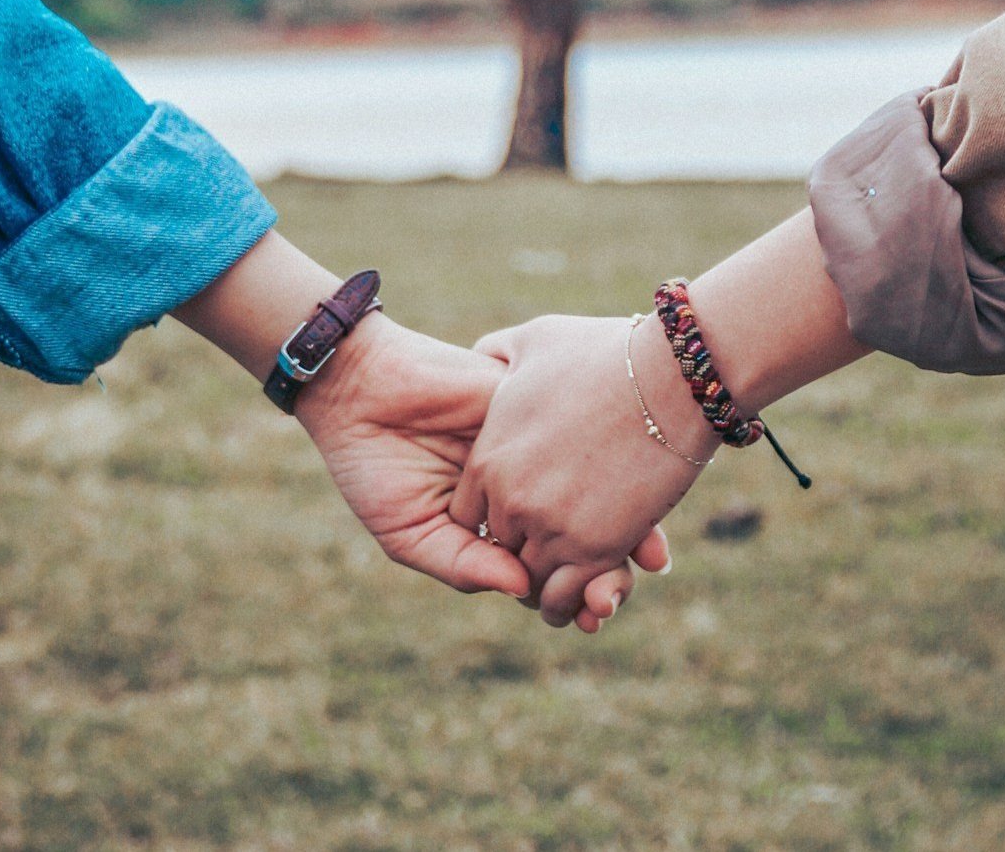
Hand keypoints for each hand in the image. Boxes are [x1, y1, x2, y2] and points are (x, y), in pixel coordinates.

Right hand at [297, 312, 651, 619]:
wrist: (361, 387)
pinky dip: (614, 466)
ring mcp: (537, 446)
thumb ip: (462, 563)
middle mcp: (526, 485)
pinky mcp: (539, 406)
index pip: (547, 565)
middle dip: (608, 568)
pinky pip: (586, 438)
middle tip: (616, 596)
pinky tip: (630, 497)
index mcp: (496, 522)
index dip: (574, 594)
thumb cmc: (374, 465)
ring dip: (626, 525)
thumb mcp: (410, 531)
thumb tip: (523, 591)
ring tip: (644, 560)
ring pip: (597, 488)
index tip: (594, 617)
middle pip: (583, 532)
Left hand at [452, 312, 716, 627]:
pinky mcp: (596, 549)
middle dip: (520, 550)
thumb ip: (498, 353)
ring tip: (569, 575)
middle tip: (548, 547)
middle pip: (498, 550)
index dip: (492, 517)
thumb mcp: (535, 341)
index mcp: (489, 458)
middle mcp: (511, 500)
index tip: (521, 512)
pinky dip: (574, 602)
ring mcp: (551, 527)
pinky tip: (590, 592)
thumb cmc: (606, 352)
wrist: (671, 375)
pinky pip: (566, 597)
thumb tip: (484, 356)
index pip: (468, 516)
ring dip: (547, 583)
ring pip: (530, 582)